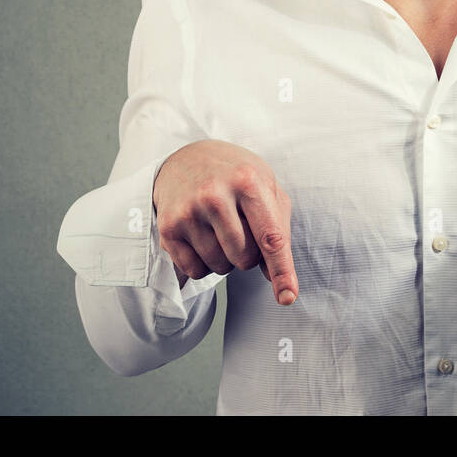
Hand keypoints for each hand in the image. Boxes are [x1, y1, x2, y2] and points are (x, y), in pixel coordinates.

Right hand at [152, 139, 298, 304]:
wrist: (187, 158)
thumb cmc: (236, 176)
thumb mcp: (266, 187)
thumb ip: (279, 229)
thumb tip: (274, 277)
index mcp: (248, 181)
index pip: (270, 236)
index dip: (282, 270)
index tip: (287, 297)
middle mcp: (215, 195)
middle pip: (245, 258)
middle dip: (249, 255)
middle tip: (241, 229)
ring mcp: (189, 211)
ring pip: (220, 267)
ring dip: (227, 259)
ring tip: (220, 230)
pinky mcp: (168, 227)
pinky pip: (195, 271)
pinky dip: (205, 264)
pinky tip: (202, 238)